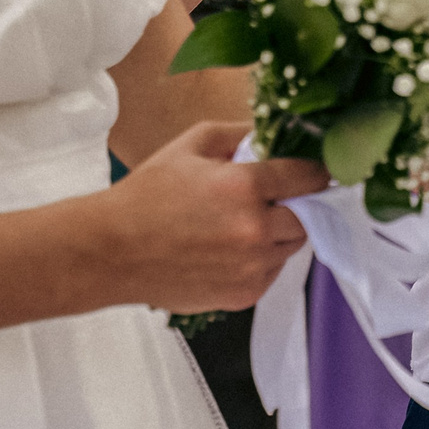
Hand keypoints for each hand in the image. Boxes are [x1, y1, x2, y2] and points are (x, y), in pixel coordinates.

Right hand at [102, 121, 327, 311]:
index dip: (315, 171)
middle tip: (274, 198)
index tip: (316, 170)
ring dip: (281, 232)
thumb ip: (239, 133)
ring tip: (247, 223)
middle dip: (297, 204)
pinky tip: (234, 248)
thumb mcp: (191, 145)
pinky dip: (263, 259)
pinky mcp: (243, 295)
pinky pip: (272, 272)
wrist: (112, 252)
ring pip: (292, 246)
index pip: (307, 176)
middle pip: (307, 215)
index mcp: (244, 187)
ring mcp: (251, 267)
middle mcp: (254, 230)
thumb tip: (275, 133)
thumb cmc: (147, 195)